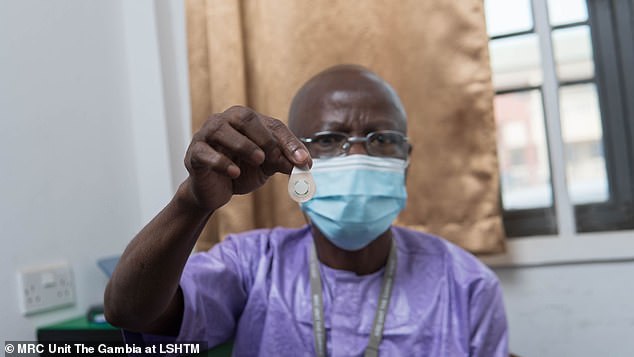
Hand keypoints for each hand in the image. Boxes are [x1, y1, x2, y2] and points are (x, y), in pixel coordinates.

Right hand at [182, 106, 311, 211]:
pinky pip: (206, 153)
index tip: (304, 161)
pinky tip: (234, 172)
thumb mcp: (266, 167)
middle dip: (265, 138)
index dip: (290, 142)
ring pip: (221, 130)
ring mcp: (206, 135)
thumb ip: (283, 162)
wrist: (215, 191)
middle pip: (245, 117)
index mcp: (246, 121)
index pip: (273, 125)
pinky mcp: (194, 154)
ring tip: (259, 160)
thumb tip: (304, 164)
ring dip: (243, 145)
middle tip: (276, 159)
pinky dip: (221, 162)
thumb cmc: (240, 171)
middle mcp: (225, 121)